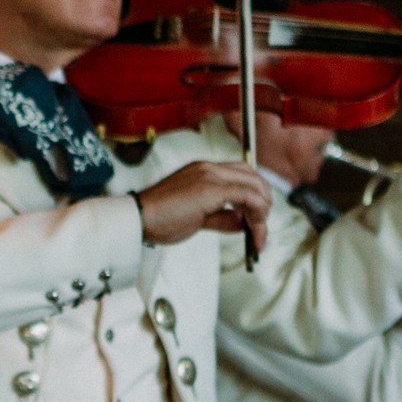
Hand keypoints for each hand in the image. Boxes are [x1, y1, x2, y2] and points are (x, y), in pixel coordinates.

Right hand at [135, 160, 271, 250]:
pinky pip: (248, 197)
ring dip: (262, 212)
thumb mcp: (197, 218)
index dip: (255, 194)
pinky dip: (257, 216)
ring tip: (259, 234)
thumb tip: (243, 223)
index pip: (241, 174)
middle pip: (252, 176)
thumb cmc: (159, 219)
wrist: (138, 219)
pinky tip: (254, 231)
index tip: (256, 217)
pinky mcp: (211, 188)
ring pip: (254, 186)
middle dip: (264, 202)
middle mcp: (209, 168)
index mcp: (203, 170)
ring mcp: (211, 175)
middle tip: (262, 227)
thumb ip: (222, 217)